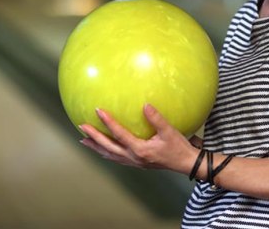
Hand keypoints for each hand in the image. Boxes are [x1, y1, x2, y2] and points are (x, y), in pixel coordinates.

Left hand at [79, 104, 197, 172]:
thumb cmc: (179, 148)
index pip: (119, 134)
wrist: (186, 163)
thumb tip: (145, 105)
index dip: (108, 122)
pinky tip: (103, 149)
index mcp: (140, 150)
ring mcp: (134, 162)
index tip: (98, 111)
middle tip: (82, 127)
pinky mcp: (136, 163)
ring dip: (96, 147)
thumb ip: (156, 118)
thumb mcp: (170, 132)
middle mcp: (133, 157)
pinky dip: (106, 153)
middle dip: (94, 137)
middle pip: (108, 147)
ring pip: (110, 155)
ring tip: (84, 140)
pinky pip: (116, 158)